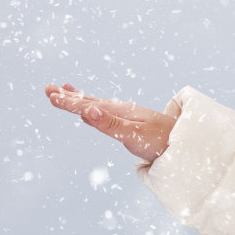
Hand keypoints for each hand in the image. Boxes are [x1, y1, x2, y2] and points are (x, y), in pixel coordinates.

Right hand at [43, 81, 175, 163]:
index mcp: (118, 111)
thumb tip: (87, 110)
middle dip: (69, 97)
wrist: (187, 144)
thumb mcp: (133, 135)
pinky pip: (106, 113)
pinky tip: (90, 112)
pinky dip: (92, 109)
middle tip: (48, 89)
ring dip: (79, 100)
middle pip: (89, 101)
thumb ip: (109, 124)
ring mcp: (127, 116)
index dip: (68, 102)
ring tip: (64, 92)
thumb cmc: (161, 142)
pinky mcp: (132, 123)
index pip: (87, 105)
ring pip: (97, 105)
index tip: (50, 96)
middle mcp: (121, 110)